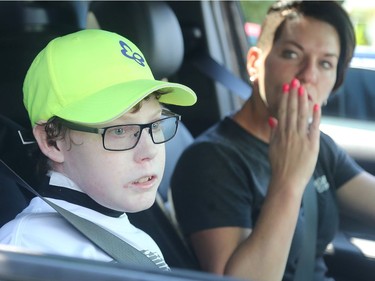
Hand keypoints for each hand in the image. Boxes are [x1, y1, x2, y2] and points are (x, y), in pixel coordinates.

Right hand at [268, 78, 320, 193]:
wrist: (286, 181)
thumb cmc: (279, 166)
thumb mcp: (272, 147)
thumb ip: (273, 132)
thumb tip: (272, 119)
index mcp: (280, 134)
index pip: (282, 112)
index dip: (285, 99)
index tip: (286, 88)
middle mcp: (289, 134)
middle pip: (291, 110)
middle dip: (294, 95)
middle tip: (295, 81)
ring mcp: (300, 139)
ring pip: (301, 116)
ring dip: (302, 101)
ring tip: (303, 88)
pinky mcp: (311, 145)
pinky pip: (313, 127)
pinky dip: (315, 116)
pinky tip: (316, 106)